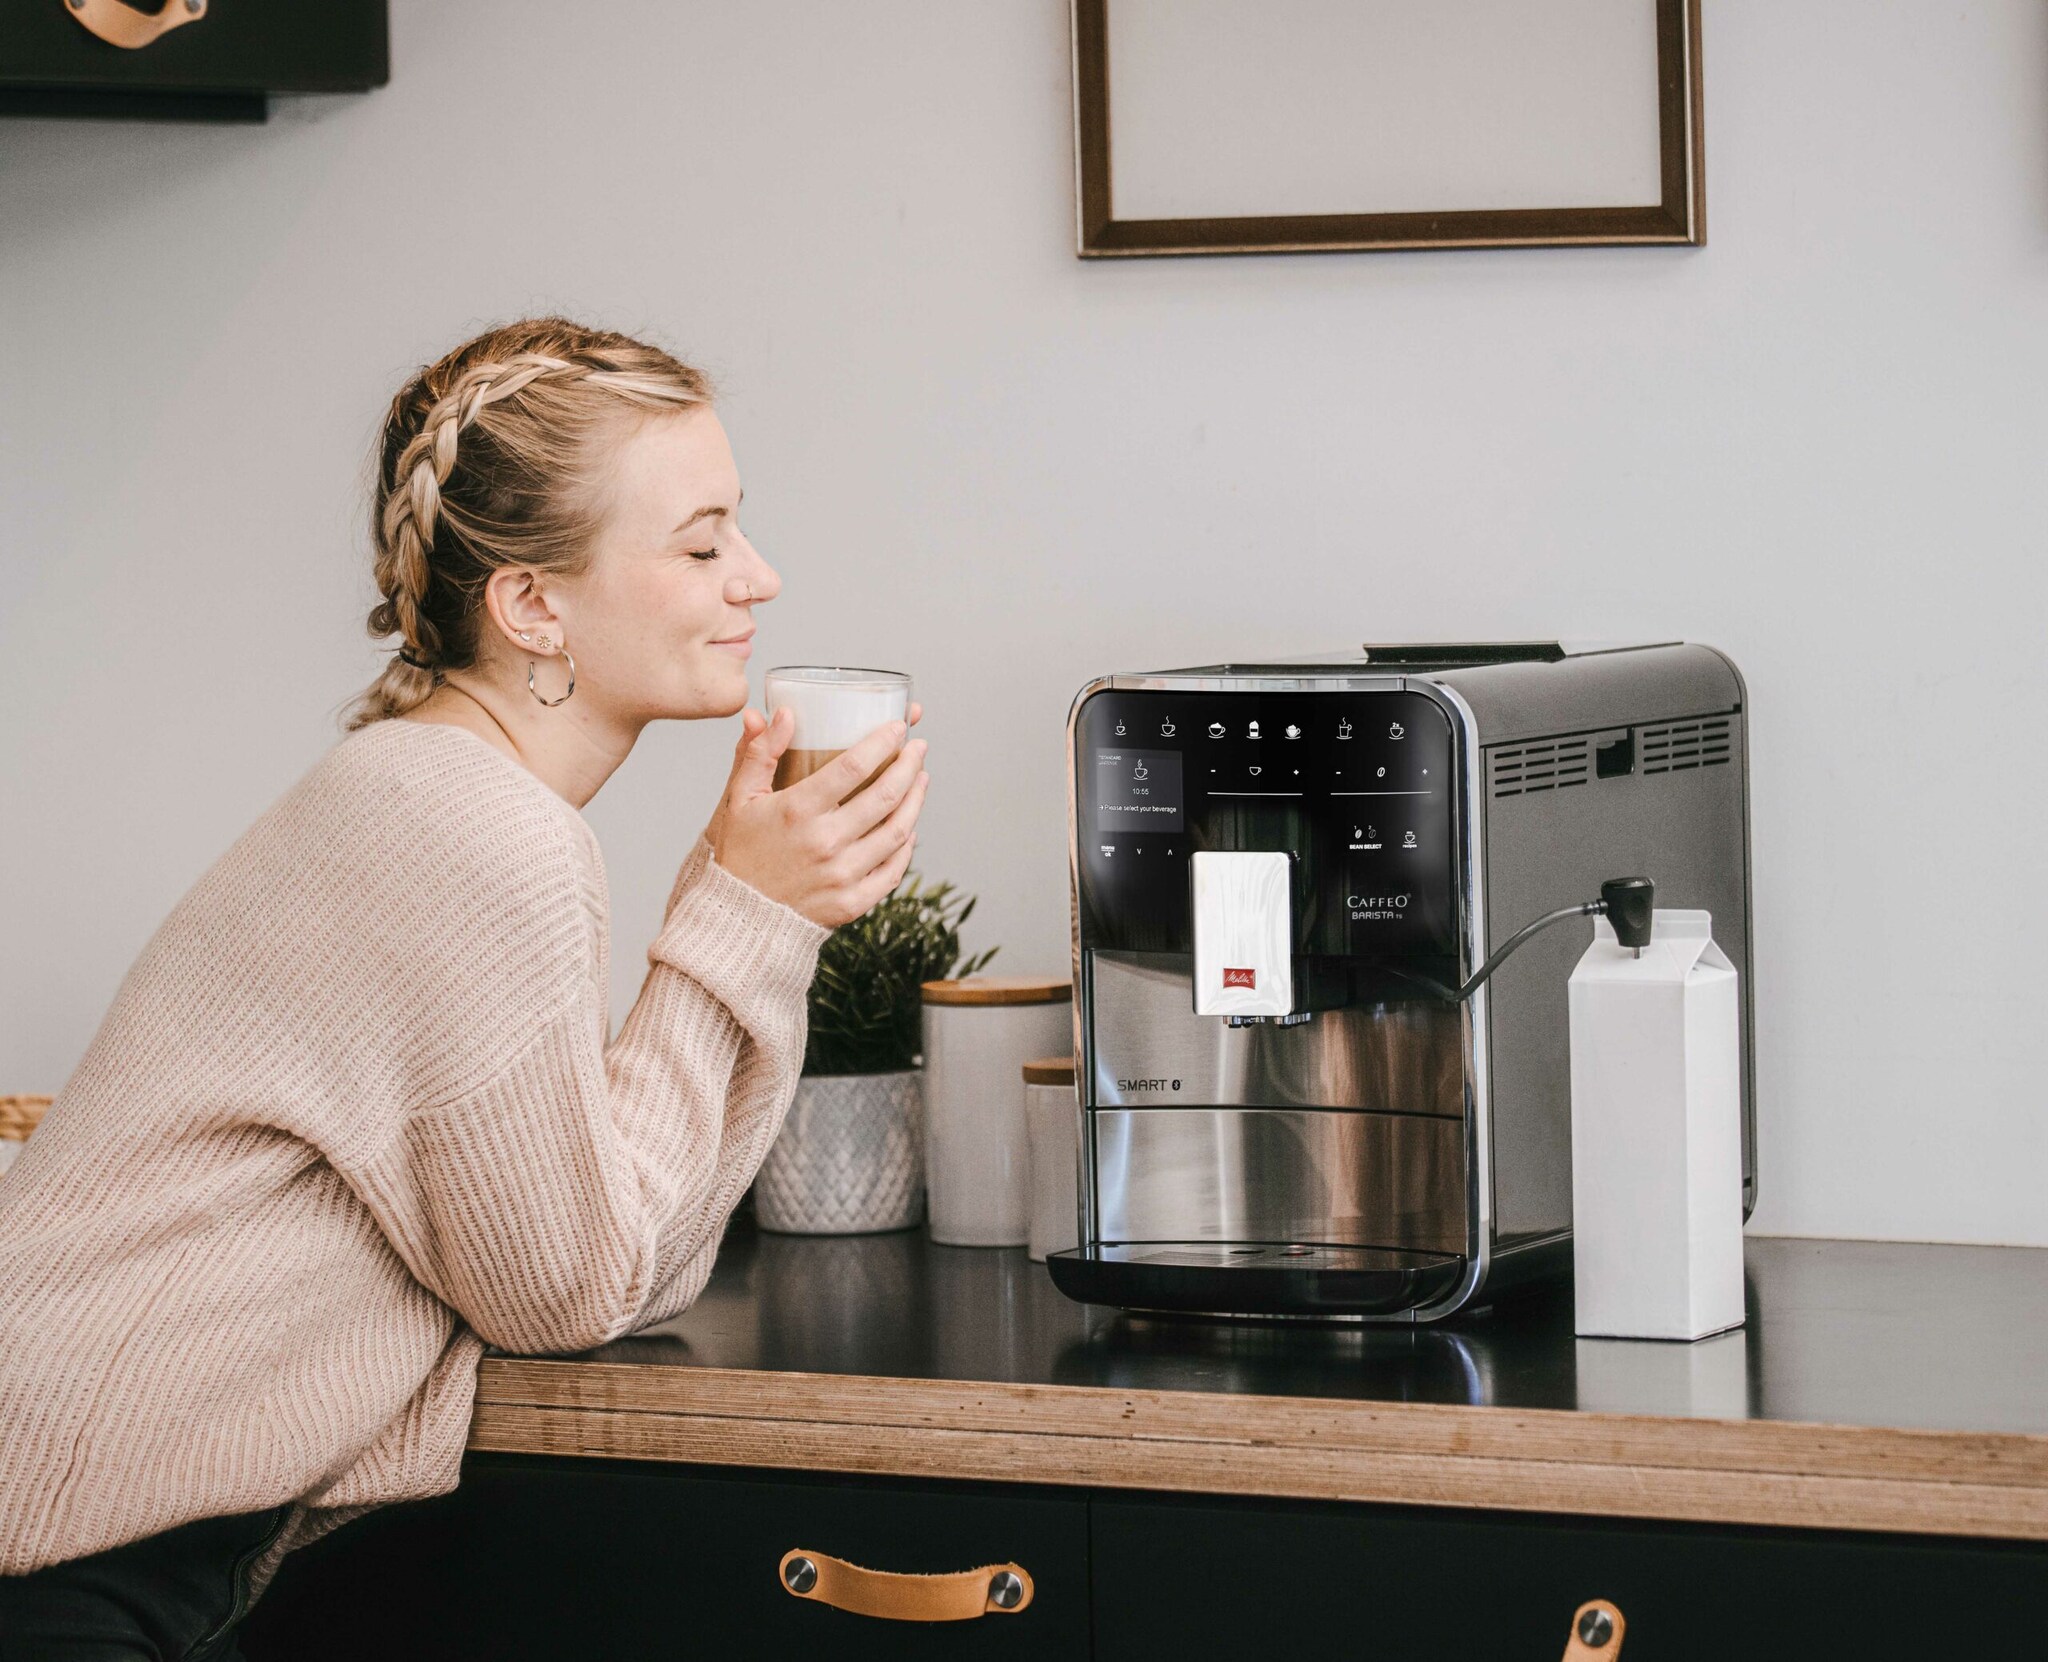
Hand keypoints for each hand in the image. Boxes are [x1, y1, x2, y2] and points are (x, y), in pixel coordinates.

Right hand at [704, 703, 928, 928]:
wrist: (738, 919)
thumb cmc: (739, 853)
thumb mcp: (739, 798)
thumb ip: (760, 752)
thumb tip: (783, 714)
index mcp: (797, 811)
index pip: (853, 766)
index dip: (883, 741)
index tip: (899, 726)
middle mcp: (824, 843)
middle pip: (885, 796)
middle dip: (910, 765)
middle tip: (918, 748)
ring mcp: (842, 876)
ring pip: (898, 831)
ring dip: (916, 800)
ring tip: (921, 779)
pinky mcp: (852, 903)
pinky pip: (893, 871)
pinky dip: (907, 846)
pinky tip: (909, 827)